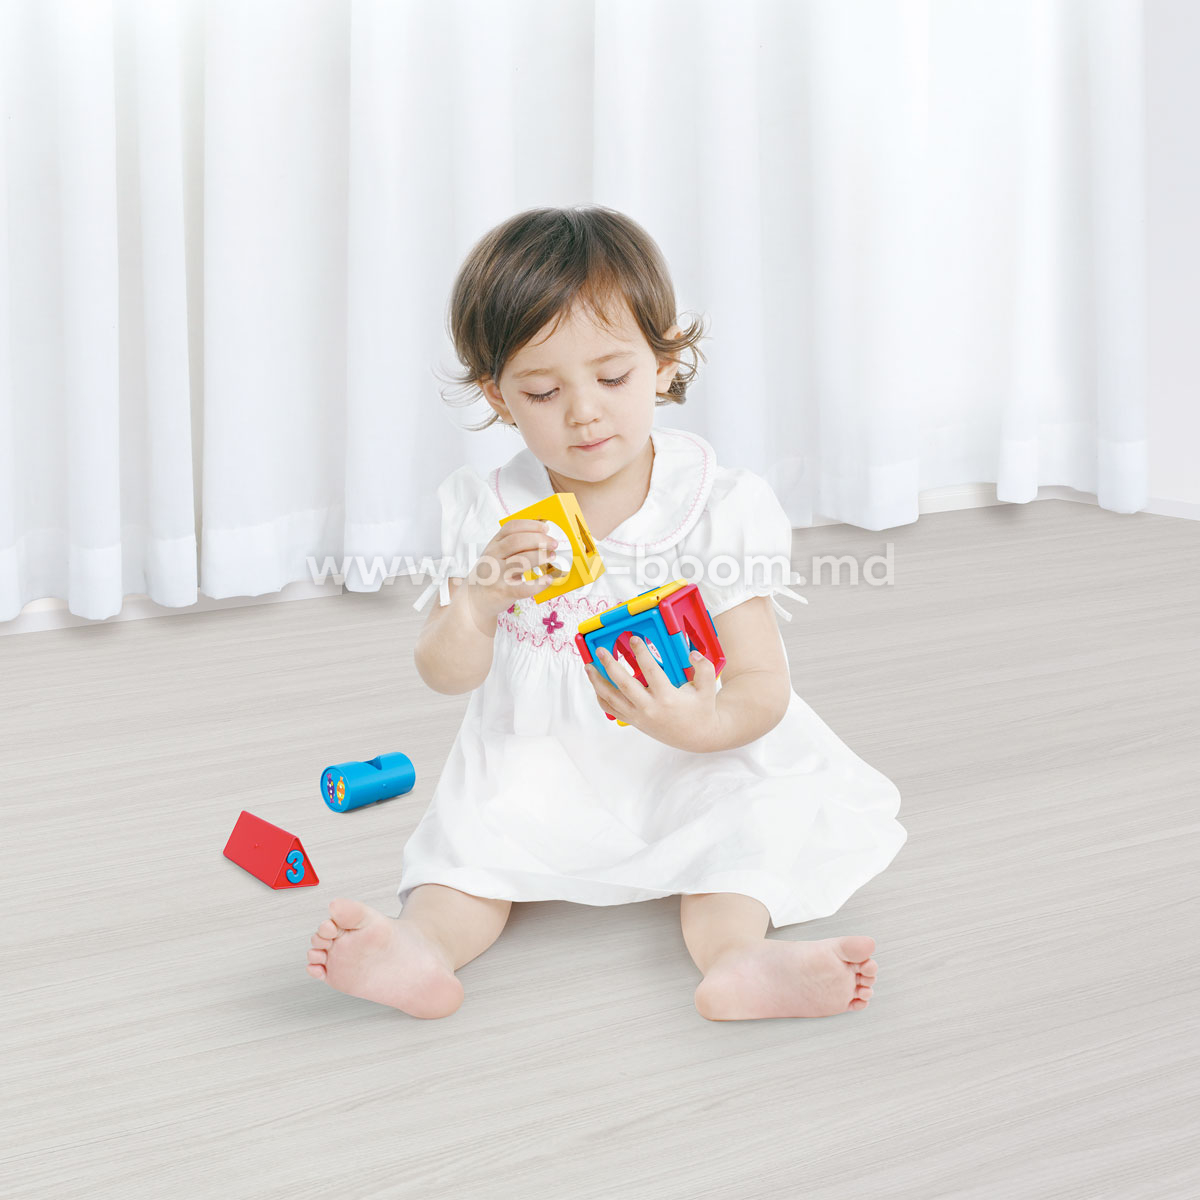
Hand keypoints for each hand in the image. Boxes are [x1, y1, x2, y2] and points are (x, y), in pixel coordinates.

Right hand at [467, 519, 563, 631]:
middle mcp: (493, 556)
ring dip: (540, 557)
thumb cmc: (490, 576)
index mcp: (494, 545)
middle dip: (539, 540)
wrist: (474, 600)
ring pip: (521, 561)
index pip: (511, 528)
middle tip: (553, 543)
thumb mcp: (496, 556)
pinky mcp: (503, 591)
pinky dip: (539, 583)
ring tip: (552, 556)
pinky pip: (524, 587)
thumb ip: (513, 546)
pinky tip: (548, 580)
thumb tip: (542, 537)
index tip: (546, 527)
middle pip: (517, 541)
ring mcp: (497, 574)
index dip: (531, 525)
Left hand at [584, 635, 721, 751]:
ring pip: (611, 698)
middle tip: (600, 650)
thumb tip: (692, 653)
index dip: (641, 653)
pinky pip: (611, 709)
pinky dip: (601, 697)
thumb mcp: (707, 688)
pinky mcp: (634, 722)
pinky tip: (597, 685)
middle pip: (623, 684)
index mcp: (667, 698)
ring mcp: (639, 717)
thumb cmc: (701, 710)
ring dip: (597, 681)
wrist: (698, 737)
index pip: (651, 671)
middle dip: (609, 665)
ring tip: (589, 666)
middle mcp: (650, 708)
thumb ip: (702, 668)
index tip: (633, 639)